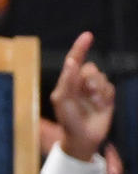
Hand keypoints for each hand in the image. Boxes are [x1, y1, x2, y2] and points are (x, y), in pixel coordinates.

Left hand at [50, 31, 114, 161]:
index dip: (80, 47)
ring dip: (98, 89)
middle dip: (91, 79)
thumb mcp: (62, 100)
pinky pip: (110, 87)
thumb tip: (72, 61)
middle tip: (88, 92)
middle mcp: (81, 83)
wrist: (83, 137)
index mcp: (68, 81)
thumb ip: (67, 80)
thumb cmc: (68, 119)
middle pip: (91, 68)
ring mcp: (94, 89)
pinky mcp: (106, 97)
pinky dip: (105, 96)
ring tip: (93, 103)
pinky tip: (100, 106)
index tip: (88, 36)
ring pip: (102, 77)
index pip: (74, 60)